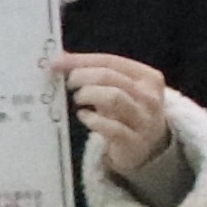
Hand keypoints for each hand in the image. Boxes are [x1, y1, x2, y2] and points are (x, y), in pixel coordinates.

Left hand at [59, 50, 181, 196]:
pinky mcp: (134, 142)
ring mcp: (144, 121)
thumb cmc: (128, 113)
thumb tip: (62, 58)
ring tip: (78, 99)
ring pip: (114, 97)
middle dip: (83, 76)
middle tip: (68, 82)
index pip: (110, 61)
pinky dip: (93, 120)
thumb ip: (96, 73)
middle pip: (110, 76)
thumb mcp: (121, 90)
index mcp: (148, 77)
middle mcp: (149, 97)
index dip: (81, 60)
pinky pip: (112, 128)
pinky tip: (84, 116)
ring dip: (89, 95)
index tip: (56, 63)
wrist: (150, 148)